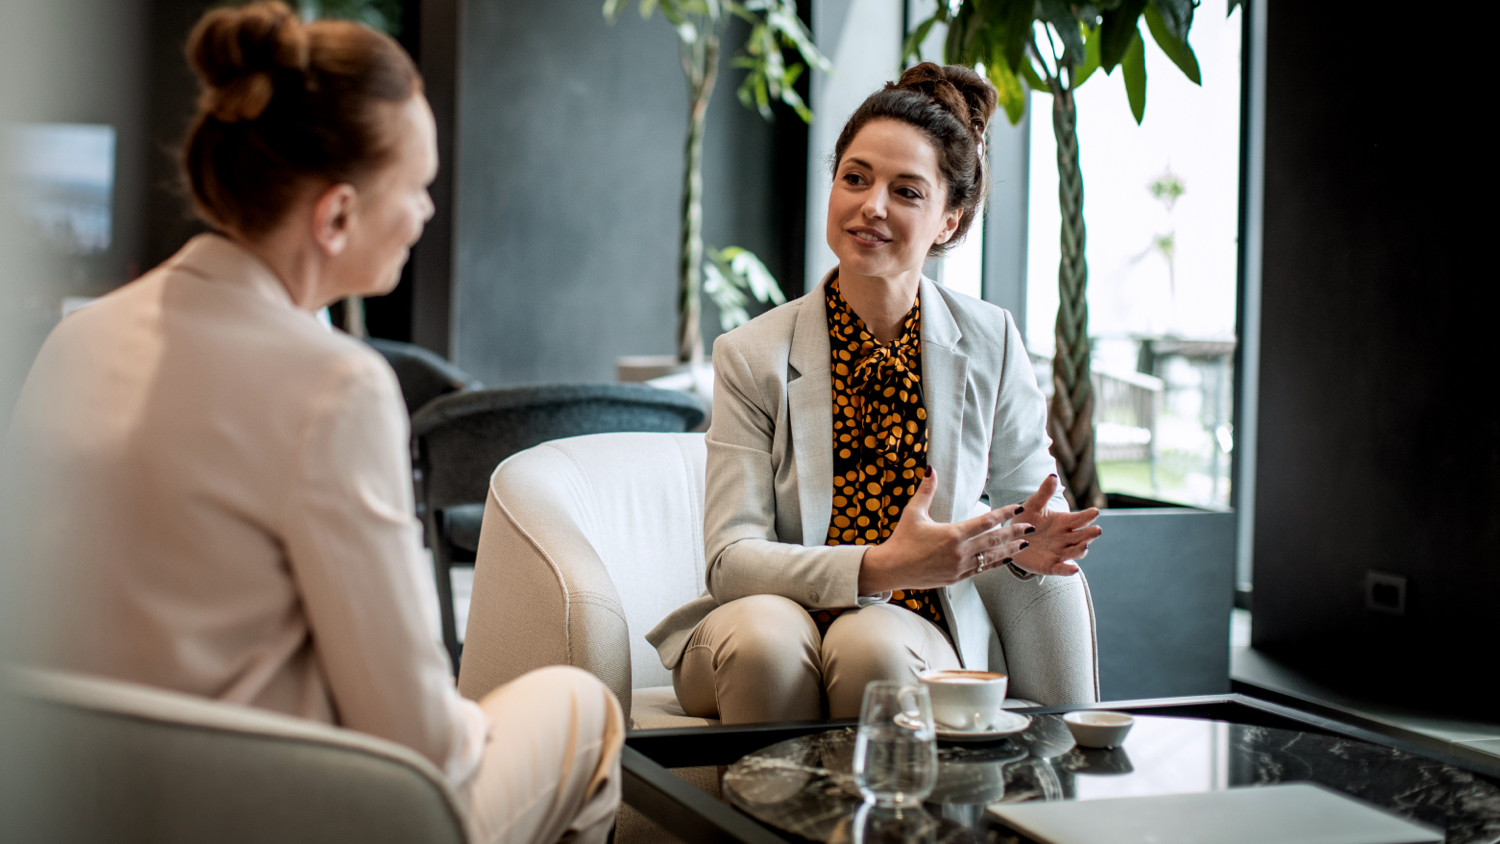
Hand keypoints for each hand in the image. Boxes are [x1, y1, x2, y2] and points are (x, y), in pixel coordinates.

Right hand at [858, 469, 1032, 592]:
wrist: (891, 569)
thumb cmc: (901, 540)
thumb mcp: (913, 513)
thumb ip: (926, 491)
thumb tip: (931, 469)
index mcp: (952, 534)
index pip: (985, 522)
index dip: (1003, 514)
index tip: (1017, 508)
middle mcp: (959, 552)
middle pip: (994, 540)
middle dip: (1014, 532)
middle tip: (1031, 526)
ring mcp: (959, 567)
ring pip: (991, 557)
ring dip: (1009, 549)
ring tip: (1024, 543)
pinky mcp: (956, 577)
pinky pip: (981, 570)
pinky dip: (995, 563)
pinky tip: (1005, 559)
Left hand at [1006, 474, 1101, 575]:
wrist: (1011, 539)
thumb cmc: (1026, 519)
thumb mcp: (1033, 505)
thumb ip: (1044, 493)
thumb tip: (1053, 475)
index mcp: (1064, 522)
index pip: (1080, 518)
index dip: (1088, 516)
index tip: (1095, 511)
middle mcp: (1066, 538)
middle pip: (1082, 536)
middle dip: (1090, 534)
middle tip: (1097, 530)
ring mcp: (1060, 552)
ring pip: (1075, 552)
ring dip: (1081, 550)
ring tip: (1084, 546)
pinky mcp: (1050, 565)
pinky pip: (1061, 568)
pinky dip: (1067, 569)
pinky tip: (1073, 569)